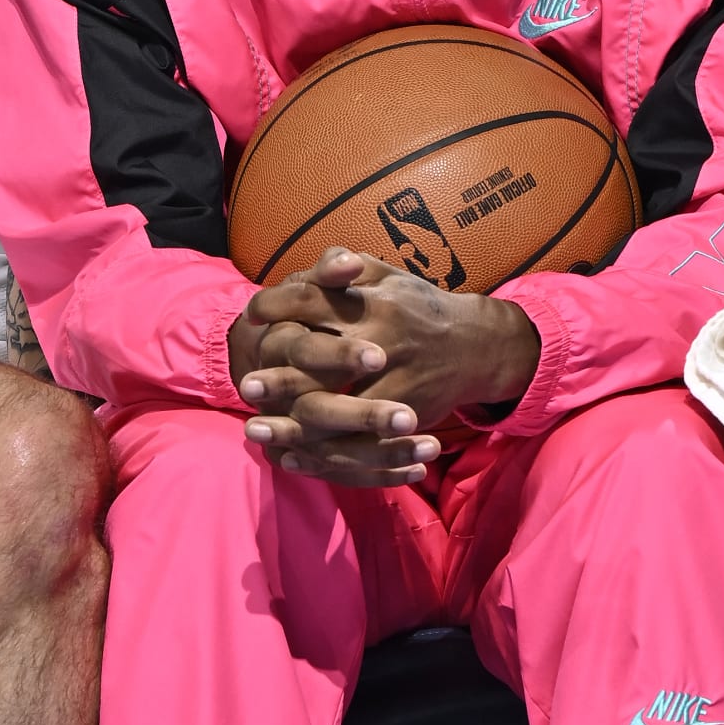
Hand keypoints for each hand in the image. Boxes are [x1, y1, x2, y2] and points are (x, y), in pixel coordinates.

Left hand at [230, 246, 540, 485]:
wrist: (477, 346)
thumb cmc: (417, 308)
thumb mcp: (387, 276)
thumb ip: (344, 267)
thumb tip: (303, 269)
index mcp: (373, 302)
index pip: (313, 300)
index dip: (277, 306)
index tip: (251, 316)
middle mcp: (383, 341)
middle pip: (322, 361)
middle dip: (281, 376)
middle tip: (246, 387)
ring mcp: (395, 382)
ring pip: (338, 409)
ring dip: (293, 425)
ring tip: (256, 430)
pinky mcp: (406, 416)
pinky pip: (360, 441)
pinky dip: (323, 455)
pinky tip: (292, 457)